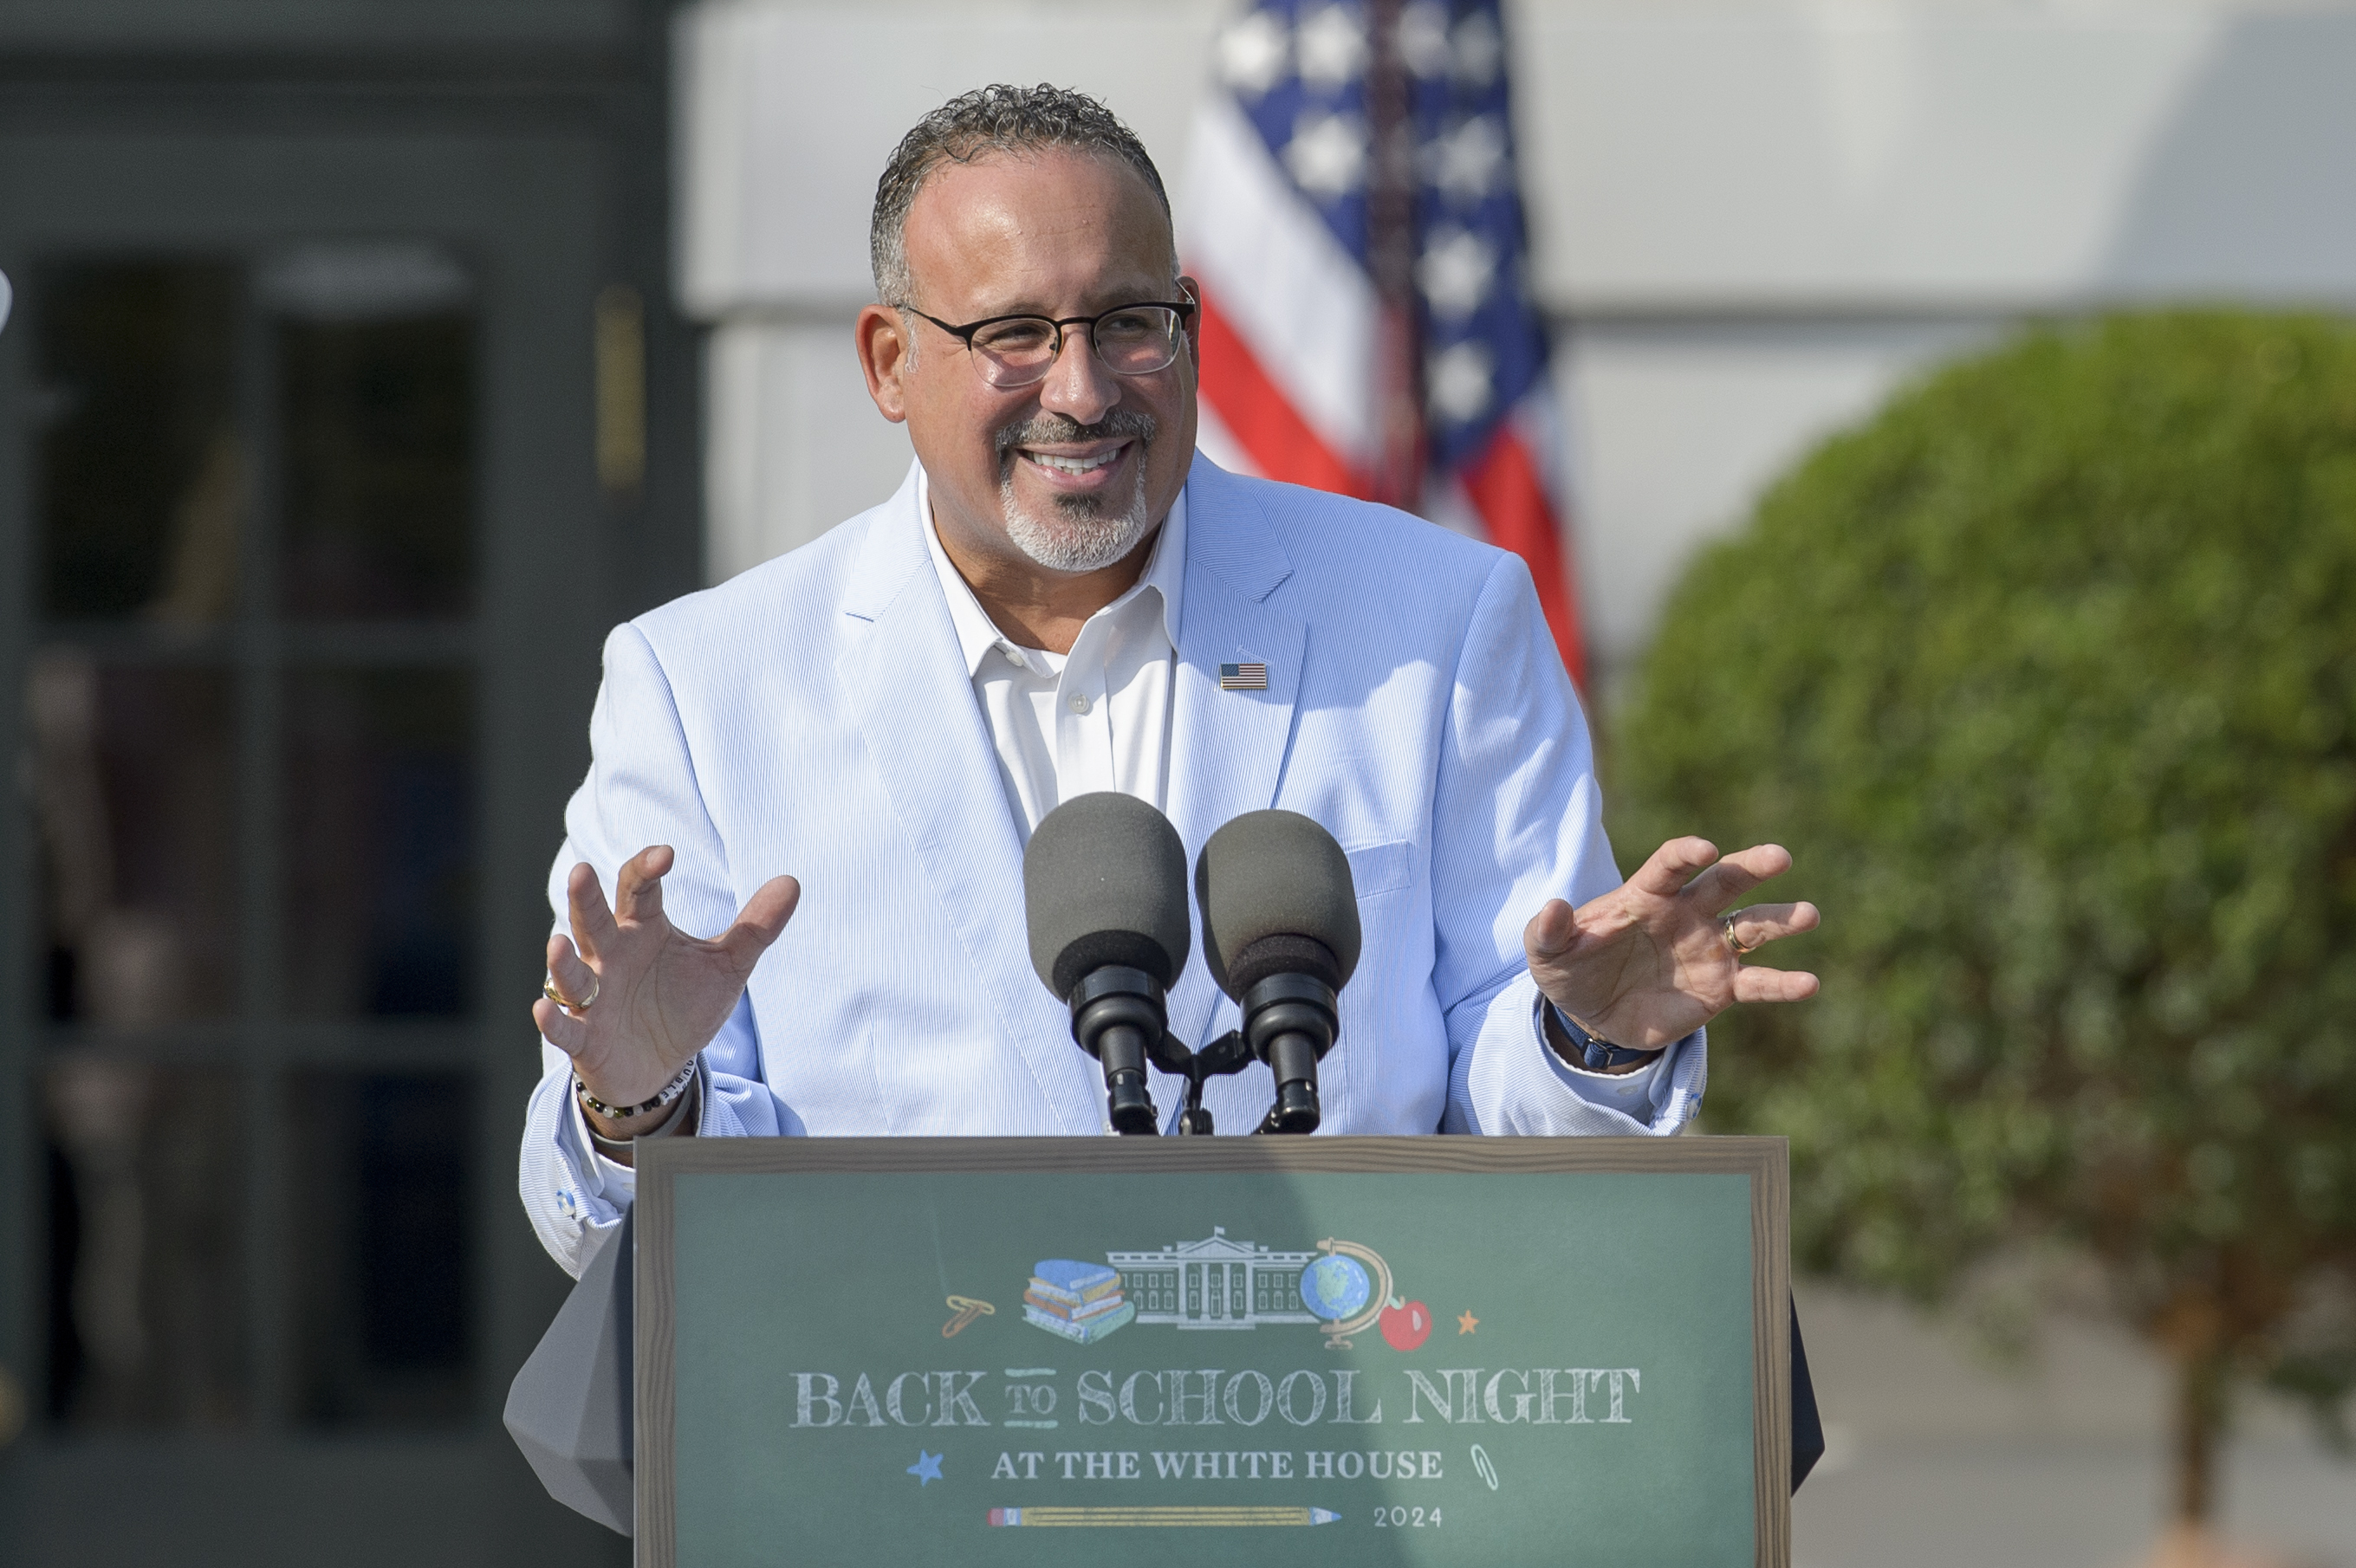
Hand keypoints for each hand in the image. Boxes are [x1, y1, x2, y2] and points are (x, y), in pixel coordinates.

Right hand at [533, 846, 799, 1134]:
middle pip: (593, 921)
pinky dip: (553, 1018)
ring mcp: (592, 996)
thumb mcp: (725, 967)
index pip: (638, 890)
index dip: (647, 869)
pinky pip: (565, 1026)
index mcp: (643, 930)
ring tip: (559, 943)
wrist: (661, 1065)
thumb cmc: (684, 1004)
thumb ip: (755, 928)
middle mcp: (610, 956)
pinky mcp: (584, 1037)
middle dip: (586, 899)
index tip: (666, 854)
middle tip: (582, 872)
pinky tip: (543, 1007)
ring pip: (571, 973)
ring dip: (563, 960)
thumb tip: (793, 882)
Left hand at [1524, 837, 1818, 1053]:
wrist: (1593, 1016)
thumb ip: (1549, 932)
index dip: (1685, 856)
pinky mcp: (1722, 988)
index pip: (1669, 866)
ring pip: (1753, 927)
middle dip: (1751, 867)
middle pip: (1725, 883)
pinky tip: (1810, 983)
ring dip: (1781, 920)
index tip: (1703, 849)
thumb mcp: (1548, 955)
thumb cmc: (1571, 970)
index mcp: (1646, 895)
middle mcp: (1687, 914)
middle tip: (1779, 855)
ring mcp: (1709, 949)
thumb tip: (1552, 908)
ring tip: (1809, 914)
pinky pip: (1758, 983)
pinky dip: (1784, 983)